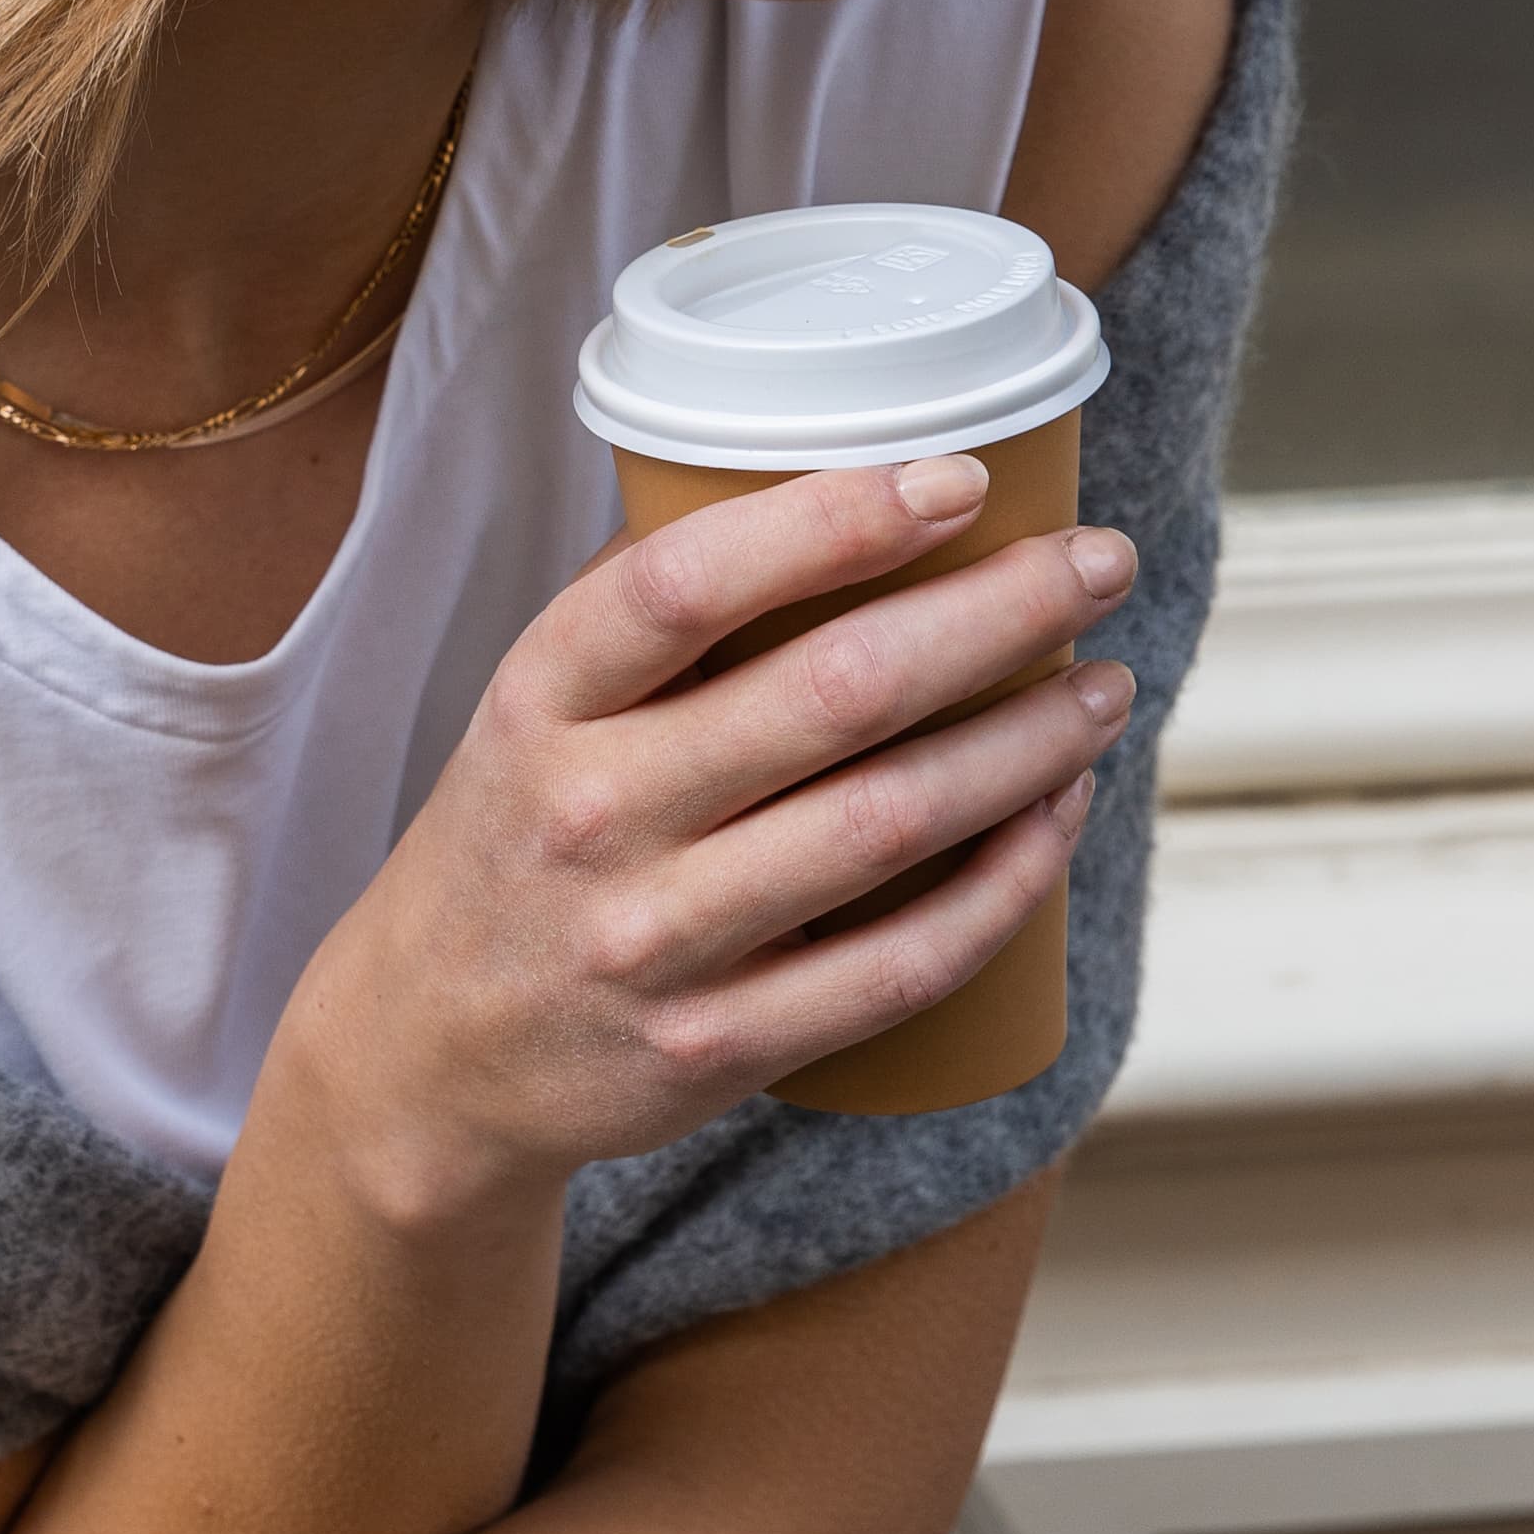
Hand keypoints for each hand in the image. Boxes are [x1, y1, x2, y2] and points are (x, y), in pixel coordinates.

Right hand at [297, 464, 1136, 1217]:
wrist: (430, 1054)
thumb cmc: (518, 836)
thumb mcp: (532, 706)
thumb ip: (650, 612)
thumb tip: (836, 485)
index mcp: (539, 698)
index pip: (685, 583)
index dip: (836, 521)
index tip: (960, 479)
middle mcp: (591, 813)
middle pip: (832, 696)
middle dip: (997, 614)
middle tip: (1097, 562)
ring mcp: (654, 941)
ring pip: (888, 823)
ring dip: (1026, 746)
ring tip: (1103, 687)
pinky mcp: (717, 1046)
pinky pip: (898, 964)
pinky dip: (1002, 886)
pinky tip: (1054, 818)